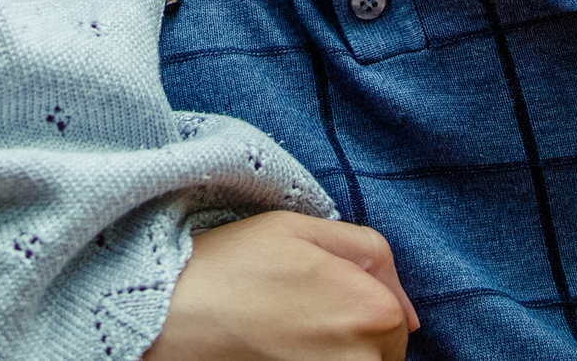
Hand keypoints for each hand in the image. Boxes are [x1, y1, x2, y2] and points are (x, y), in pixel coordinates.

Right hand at [146, 211, 417, 360]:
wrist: (168, 314)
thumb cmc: (231, 266)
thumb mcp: (302, 228)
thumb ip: (369, 253)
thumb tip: (408, 311)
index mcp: (371, 309)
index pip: (397, 320)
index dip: (360, 303)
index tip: (318, 297)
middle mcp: (362, 357)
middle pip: (381, 354)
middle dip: (350, 336)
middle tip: (296, 317)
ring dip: (330, 353)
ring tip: (284, 338)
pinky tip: (277, 351)